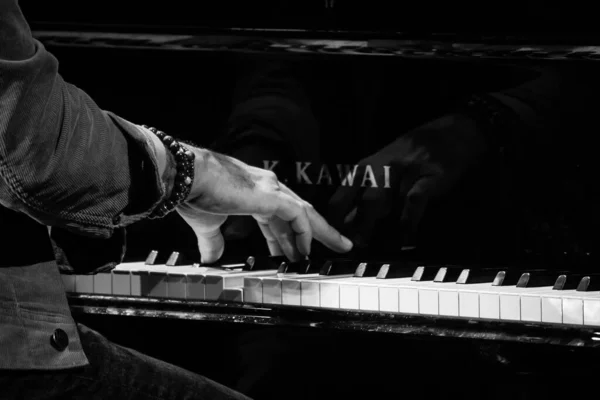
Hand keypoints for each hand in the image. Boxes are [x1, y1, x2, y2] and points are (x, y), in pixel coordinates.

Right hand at [176, 149, 352, 262]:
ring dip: (322, 231)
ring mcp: (271, 190)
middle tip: (338, 244)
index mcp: (253, 193)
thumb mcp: (207, 224)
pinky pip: (297, 216)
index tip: (295, 254)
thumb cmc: (194, 193)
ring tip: (339, 246)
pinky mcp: (271, 195)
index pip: (279, 218)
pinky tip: (306, 250)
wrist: (187, 176)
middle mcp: (267, 188)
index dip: (288, 238)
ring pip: (305, 213)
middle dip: (319, 230)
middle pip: (300, 213)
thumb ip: (213, 241)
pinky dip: (304, 233)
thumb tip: (211, 258)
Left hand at [328, 114, 487, 246]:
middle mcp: (380, 169)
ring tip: (374, 246)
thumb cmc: (410, 156)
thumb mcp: (381, 170)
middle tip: (356, 246)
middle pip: (359, 203)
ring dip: (376, 227)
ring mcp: (404, 172)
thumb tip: (346, 225)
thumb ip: (365, 194)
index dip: (335, 222)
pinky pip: (413, 202)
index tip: (336, 241)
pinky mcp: (428, 176)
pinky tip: (407, 240)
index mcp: (364, 169)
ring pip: (382, 203)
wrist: (450, 135)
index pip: (340, 198)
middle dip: (355, 227)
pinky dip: (408, 223)